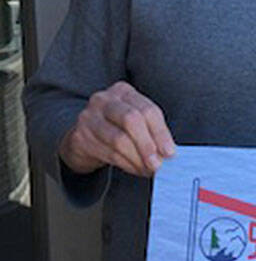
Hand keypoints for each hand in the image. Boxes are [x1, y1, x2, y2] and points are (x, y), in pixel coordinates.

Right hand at [58, 81, 176, 176]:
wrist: (83, 138)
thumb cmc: (116, 127)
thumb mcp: (135, 120)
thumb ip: (151, 130)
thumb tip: (168, 152)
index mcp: (123, 91)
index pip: (147, 110)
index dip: (160, 132)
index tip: (170, 151)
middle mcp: (104, 100)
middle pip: (131, 120)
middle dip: (148, 144)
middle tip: (157, 163)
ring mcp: (89, 117)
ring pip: (119, 140)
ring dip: (138, 159)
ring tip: (148, 169)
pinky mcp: (80, 137)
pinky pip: (109, 153)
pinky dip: (127, 164)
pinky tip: (136, 169)